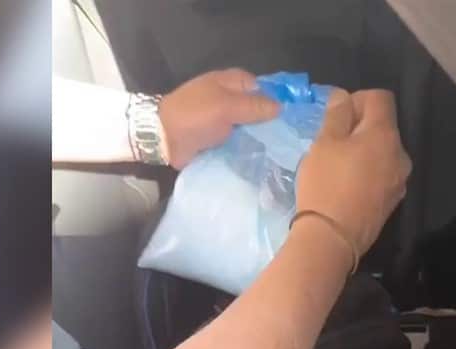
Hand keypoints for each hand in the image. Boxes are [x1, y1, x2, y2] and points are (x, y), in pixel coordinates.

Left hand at [159, 68, 280, 168]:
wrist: (164, 138)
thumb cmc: (194, 115)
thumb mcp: (227, 107)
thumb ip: (254, 106)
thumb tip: (281, 107)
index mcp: (231, 82)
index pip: (261, 87)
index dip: (275, 100)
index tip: (291, 118)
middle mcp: (229, 99)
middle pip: (256, 109)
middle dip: (269, 123)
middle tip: (288, 140)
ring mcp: (223, 120)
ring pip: (248, 127)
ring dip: (258, 139)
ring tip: (279, 153)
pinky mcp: (217, 138)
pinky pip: (237, 142)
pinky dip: (245, 149)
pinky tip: (261, 160)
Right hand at [295, 89, 411, 258]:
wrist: (332, 239)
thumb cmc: (326, 184)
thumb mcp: (323, 143)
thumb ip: (337, 114)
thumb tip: (343, 97)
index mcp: (385, 135)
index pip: (380, 98)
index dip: (357, 99)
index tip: (336, 116)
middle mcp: (400, 155)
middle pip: (383, 127)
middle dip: (359, 127)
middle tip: (331, 142)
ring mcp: (399, 181)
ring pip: (382, 153)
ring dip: (363, 151)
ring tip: (337, 166)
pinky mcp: (391, 202)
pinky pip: (381, 175)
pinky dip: (366, 173)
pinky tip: (345, 186)